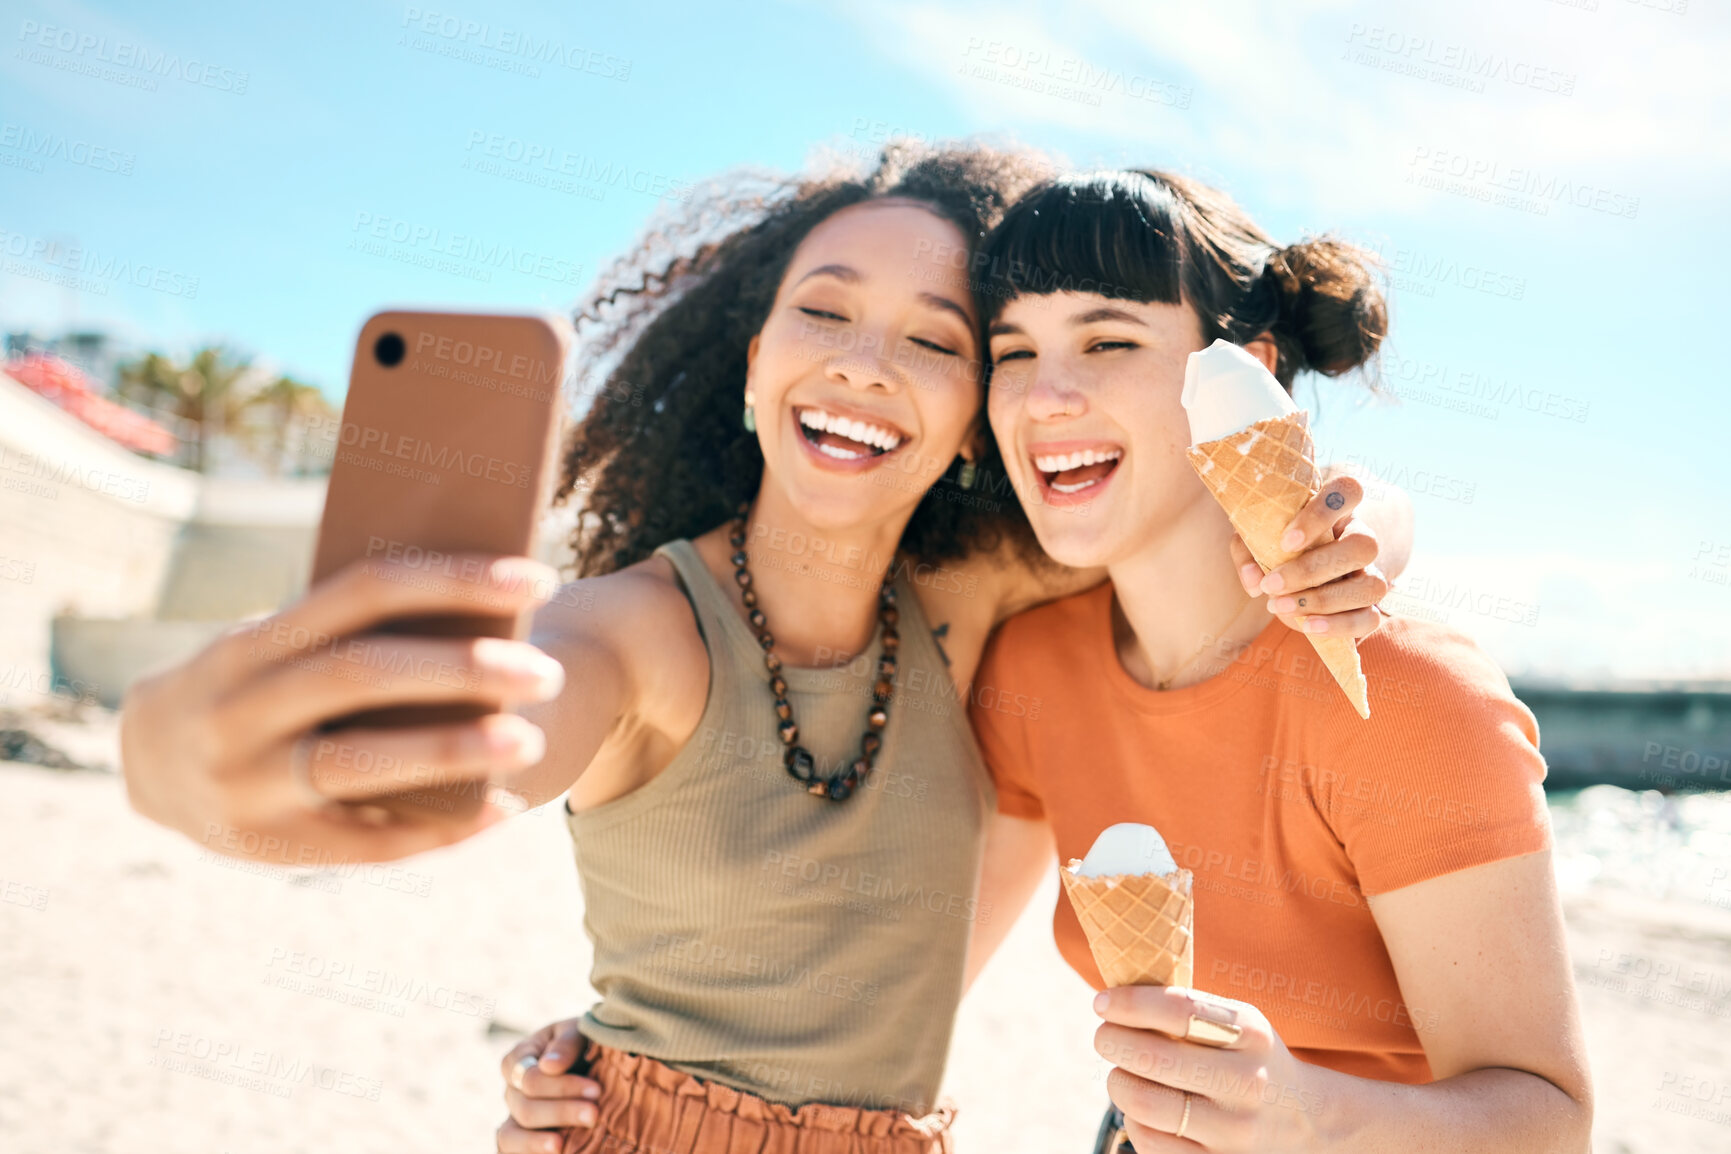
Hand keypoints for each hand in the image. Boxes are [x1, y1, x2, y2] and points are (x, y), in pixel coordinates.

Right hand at [119, 553, 565, 862]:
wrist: (145, 766)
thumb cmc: (255, 686)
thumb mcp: (275, 646)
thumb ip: (346, 632)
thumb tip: (477, 609)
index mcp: (251, 641)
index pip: (364, 590)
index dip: (455, 579)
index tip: (539, 576)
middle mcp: (239, 708)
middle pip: (363, 675)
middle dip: (463, 669)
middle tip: (546, 671)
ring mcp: (246, 783)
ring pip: (361, 763)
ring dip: (454, 752)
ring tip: (530, 740)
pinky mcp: (268, 846)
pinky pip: (368, 843)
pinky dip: (443, 828)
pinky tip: (504, 809)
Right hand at [497, 1019, 602, 1153]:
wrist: (599, 1066)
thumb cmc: (586, 1044)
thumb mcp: (580, 1033)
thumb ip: (566, 1043)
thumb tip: (549, 1066)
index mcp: (520, 1059)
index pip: (529, 1077)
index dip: (562, 1086)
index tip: (596, 1090)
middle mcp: (512, 1091)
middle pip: (525, 1108)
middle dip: (561, 1112)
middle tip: (595, 1114)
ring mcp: (513, 1118)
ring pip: (512, 1136)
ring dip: (538, 1142)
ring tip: (563, 1146)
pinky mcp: (519, 1143)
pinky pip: (511, 1153)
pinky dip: (530, 1152)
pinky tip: (557, 1151)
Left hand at [1094, 986, 1325, 1151]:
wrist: (1304, 1121)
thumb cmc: (1247, 1058)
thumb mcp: (1236, 1023)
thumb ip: (1185, 1009)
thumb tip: (1112, 1000)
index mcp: (1250, 1034)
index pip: (1178, 1010)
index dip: (1129, 1004)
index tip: (1102, 1002)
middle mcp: (1247, 1082)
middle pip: (1152, 1060)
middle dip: (1111, 1041)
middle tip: (1104, 1036)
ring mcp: (1234, 1131)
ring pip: (1143, 1105)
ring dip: (1118, 1082)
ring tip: (1122, 1072)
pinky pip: (1148, 1141)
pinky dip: (1133, 1119)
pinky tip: (1143, 1107)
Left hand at [1231, 475, 1388, 639]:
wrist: (1298, 570)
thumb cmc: (1276, 542)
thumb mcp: (1255, 535)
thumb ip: (1247, 549)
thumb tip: (1254, 581)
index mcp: (1338, 508)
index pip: (1348, 490)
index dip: (1322, 513)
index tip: (1285, 541)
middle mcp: (1361, 537)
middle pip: (1364, 546)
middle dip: (1312, 570)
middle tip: (1270, 583)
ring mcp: (1370, 572)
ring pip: (1373, 586)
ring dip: (1323, 601)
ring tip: (1279, 606)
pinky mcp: (1369, 605)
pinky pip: (1371, 618)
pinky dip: (1339, 626)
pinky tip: (1306, 626)